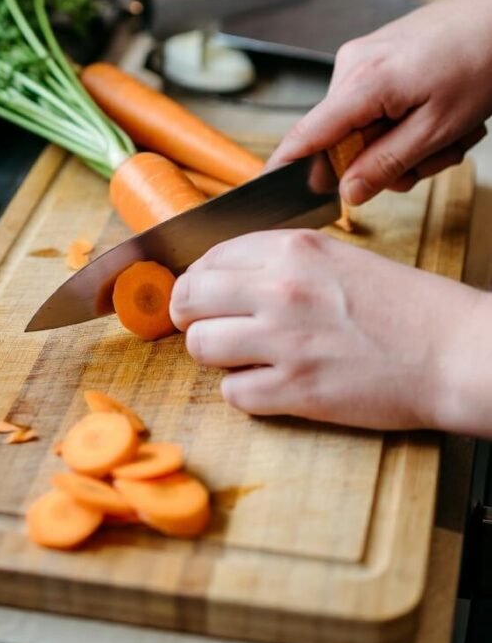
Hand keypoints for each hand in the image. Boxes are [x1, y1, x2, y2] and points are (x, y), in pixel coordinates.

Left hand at [170, 230, 491, 433]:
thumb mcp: (337, 258)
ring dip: (215, 354)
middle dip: (190, 314)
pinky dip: (244, 392)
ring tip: (242, 356)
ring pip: (200, 345)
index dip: (200, 279)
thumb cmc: (404, 306)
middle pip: (189, 297)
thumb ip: (280, 262)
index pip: (209, 257)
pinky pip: (232, 393)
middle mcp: (280, 288)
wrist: (452, 351)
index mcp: (292, 249)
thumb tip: (225, 276)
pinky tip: (269, 384)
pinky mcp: (295, 390)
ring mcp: (285, 340)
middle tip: (204, 325)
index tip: (204, 294)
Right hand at [267, 0, 491, 204]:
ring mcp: (362, 59)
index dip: (287, 168)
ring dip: (404, 142)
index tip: (268, 192)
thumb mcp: (439, 128)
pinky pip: (376, 106)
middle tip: (434, 158)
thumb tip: (348, 192)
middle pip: (343, 139)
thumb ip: (388, 163)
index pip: (307, 134)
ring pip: (364, 126)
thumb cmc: (480, 62)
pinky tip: (438, 114)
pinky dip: (405, 121)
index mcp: (362, 83)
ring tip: (448, 132)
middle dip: (386, 160)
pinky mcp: (375, 58)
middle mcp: (352, 66)